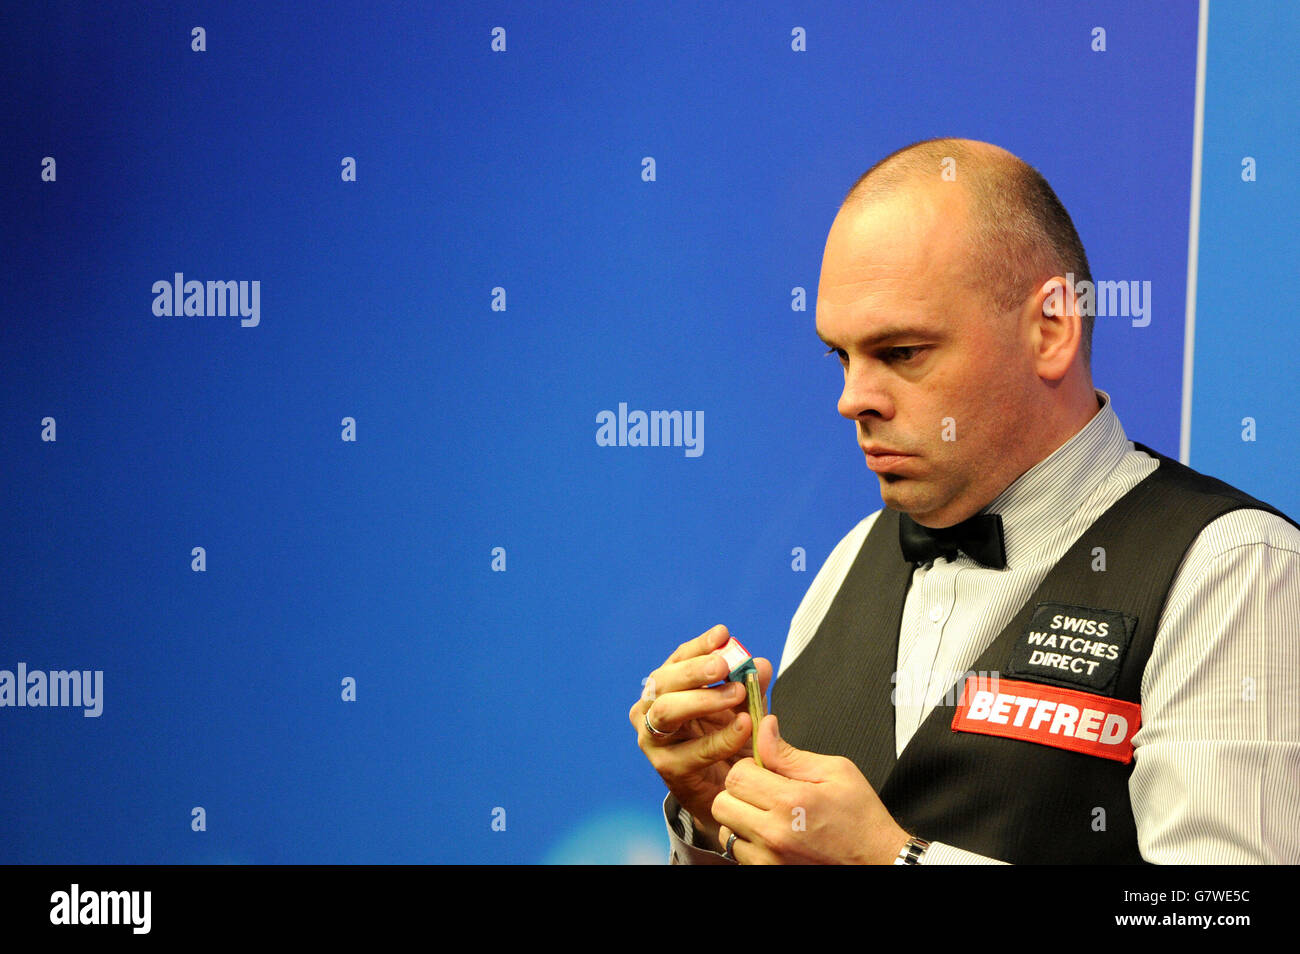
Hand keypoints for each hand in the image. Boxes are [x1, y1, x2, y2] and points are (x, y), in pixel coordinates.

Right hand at [629, 624, 772, 847]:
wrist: (728, 791)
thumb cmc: (729, 742)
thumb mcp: (742, 708)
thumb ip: (750, 687)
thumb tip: (760, 664)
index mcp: (667, 688)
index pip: (677, 659)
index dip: (699, 646)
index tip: (723, 635)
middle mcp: (650, 710)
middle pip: (662, 682)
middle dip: (693, 670)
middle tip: (724, 664)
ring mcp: (654, 740)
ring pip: (666, 711)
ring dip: (702, 699)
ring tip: (736, 692)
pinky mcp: (668, 768)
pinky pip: (694, 750)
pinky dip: (720, 738)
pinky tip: (743, 726)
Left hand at [712, 713, 910, 863]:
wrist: (877, 862)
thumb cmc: (861, 820)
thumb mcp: (836, 772)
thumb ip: (790, 753)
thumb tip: (764, 728)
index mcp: (791, 802)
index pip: (737, 776)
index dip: (748, 767)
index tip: (763, 770)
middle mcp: (774, 834)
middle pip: (723, 804)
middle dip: (739, 792)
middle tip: (762, 792)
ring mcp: (769, 860)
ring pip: (726, 830)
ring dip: (741, 820)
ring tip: (768, 816)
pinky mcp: (768, 873)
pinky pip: (738, 853)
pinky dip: (749, 843)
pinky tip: (771, 835)